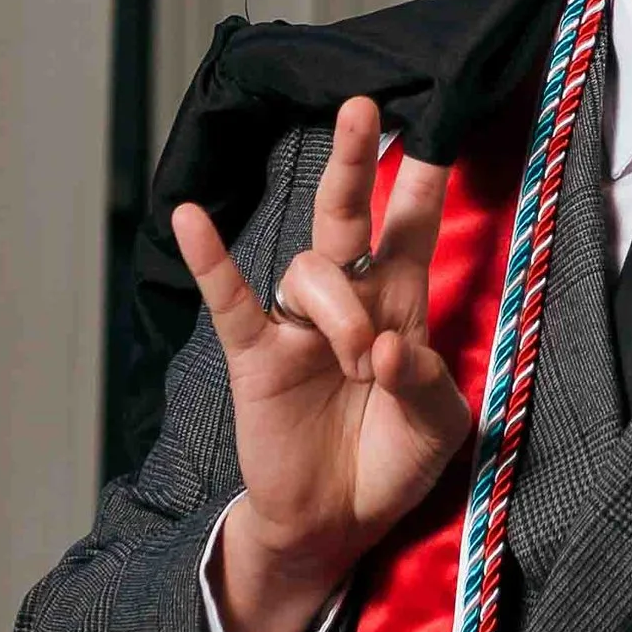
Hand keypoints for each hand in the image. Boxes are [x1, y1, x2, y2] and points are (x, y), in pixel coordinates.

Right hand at [173, 100, 473, 631]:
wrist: (337, 523)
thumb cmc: (392, 464)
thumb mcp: (438, 428)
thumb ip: (425, 382)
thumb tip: (385, 349)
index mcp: (403, 308)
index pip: (414, 229)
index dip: (426, 181)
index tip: (441, 122)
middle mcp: (351, 301)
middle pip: (351, 213)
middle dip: (358, 160)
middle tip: (364, 108)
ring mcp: (299, 324)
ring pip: (310, 270)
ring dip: (340, 311)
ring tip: (356, 363)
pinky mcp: (255, 355)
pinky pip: (229, 299)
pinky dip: (210, 260)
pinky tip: (190, 218)